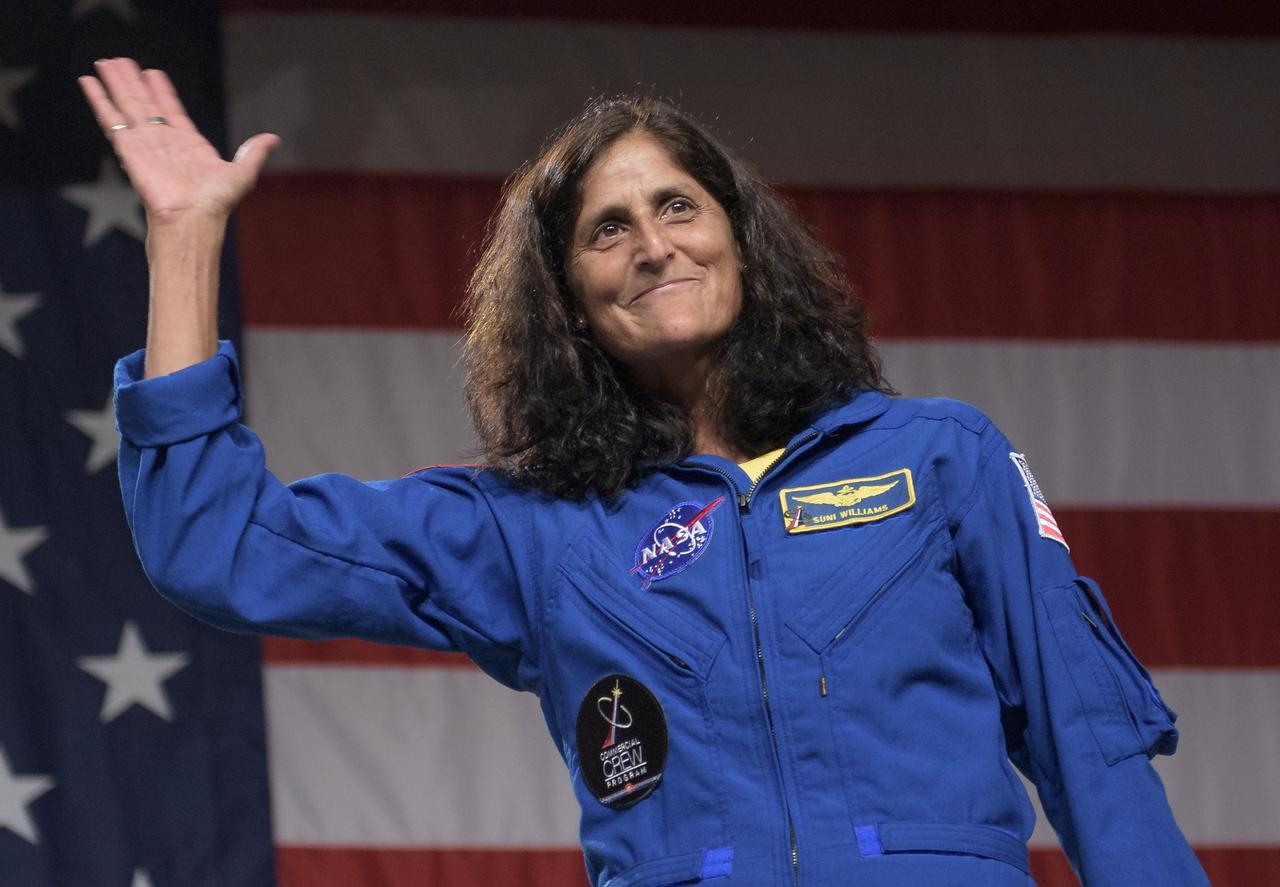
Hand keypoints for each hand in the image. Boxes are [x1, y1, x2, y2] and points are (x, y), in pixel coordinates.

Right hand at [79, 58, 278, 224]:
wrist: (192, 220)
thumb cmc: (216, 203)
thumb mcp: (242, 173)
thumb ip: (254, 153)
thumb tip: (273, 138)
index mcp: (188, 144)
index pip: (171, 110)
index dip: (163, 91)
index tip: (154, 73)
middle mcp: (164, 141)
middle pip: (145, 103)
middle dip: (134, 81)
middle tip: (121, 60)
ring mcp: (145, 144)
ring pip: (127, 105)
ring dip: (117, 83)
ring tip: (106, 63)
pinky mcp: (128, 149)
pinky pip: (111, 119)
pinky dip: (99, 100)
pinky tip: (89, 82)